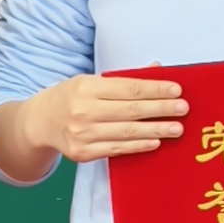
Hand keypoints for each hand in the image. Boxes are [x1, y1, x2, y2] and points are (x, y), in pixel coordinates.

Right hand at [31, 74, 188, 166]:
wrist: (40, 122)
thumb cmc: (71, 97)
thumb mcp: (90, 81)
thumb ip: (123, 79)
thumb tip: (158, 69)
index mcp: (86, 87)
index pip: (129, 88)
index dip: (155, 89)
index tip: (177, 90)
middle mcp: (83, 111)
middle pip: (131, 110)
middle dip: (161, 109)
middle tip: (184, 109)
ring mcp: (82, 134)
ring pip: (127, 132)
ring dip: (155, 130)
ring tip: (176, 128)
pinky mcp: (82, 153)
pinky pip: (116, 149)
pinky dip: (138, 145)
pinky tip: (155, 141)